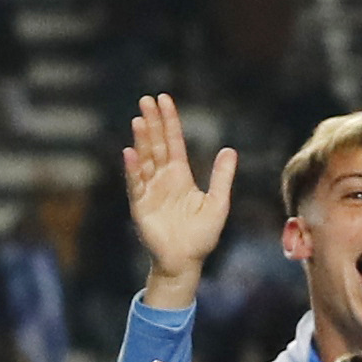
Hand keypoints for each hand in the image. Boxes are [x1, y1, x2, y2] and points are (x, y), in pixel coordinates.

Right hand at [122, 94, 236, 310]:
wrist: (186, 262)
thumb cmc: (202, 236)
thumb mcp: (218, 203)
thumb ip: (222, 177)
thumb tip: (230, 150)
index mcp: (180, 175)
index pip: (173, 142)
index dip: (169, 121)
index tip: (164, 99)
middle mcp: (162, 179)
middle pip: (156, 145)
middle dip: (152, 122)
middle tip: (146, 99)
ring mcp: (150, 191)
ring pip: (145, 160)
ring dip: (142, 140)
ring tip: (139, 120)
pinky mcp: (140, 206)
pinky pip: (136, 184)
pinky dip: (133, 169)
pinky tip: (131, 152)